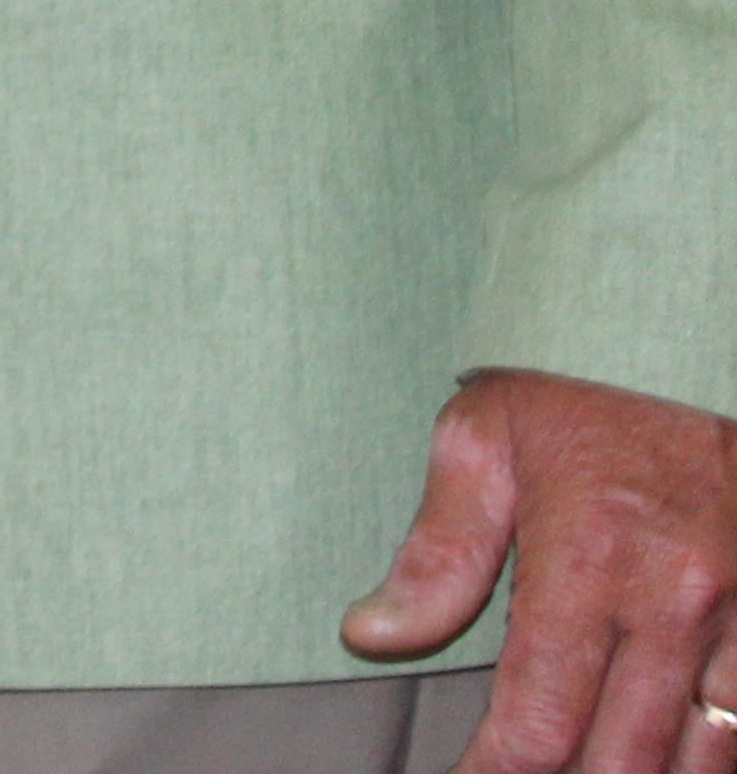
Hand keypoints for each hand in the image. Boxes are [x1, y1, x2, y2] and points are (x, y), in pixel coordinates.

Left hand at [346, 369, 736, 769]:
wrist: (682, 343)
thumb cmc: (576, 391)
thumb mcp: (481, 440)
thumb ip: (435, 551)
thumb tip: (370, 634)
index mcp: (589, 559)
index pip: (538, 719)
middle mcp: (677, 601)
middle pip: (623, 759)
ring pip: (702, 758)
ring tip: (582, 773)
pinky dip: (708, 756)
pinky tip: (662, 758)